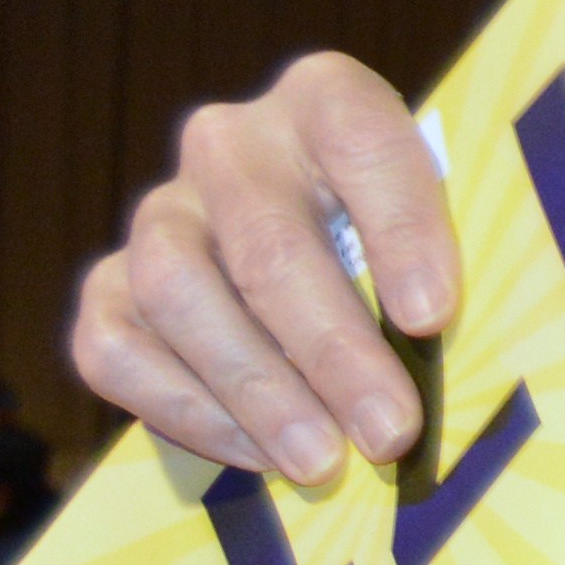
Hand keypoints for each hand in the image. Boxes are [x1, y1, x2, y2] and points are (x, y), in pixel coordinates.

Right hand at [71, 49, 458, 481]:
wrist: (323, 262)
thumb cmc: (412, 251)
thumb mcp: (455, 234)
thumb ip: (451, 274)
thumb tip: (448, 358)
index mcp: (328, 102)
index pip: (361, 140)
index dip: (399, 228)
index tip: (432, 317)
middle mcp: (231, 146)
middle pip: (268, 243)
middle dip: (333, 351)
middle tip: (390, 432)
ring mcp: (163, 214)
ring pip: (177, 291)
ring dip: (255, 389)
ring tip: (322, 462)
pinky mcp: (110, 286)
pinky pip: (116, 347)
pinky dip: (185, 409)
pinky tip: (258, 455)